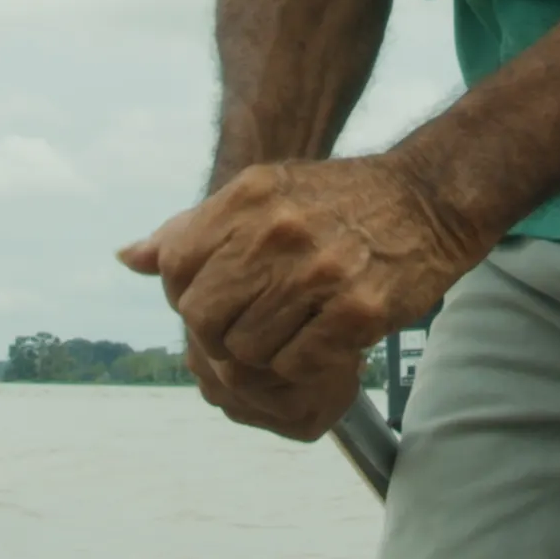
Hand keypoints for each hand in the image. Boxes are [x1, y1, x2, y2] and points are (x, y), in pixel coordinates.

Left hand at [118, 155, 485, 440]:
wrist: (429, 198)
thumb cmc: (338, 201)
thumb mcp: (264, 193)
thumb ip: (195, 228)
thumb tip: (130, 258)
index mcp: (248, 198)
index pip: (176, 269)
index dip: (188, 295)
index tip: (220, 298)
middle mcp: (278, 233)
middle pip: (204, 317)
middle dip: (220, 333)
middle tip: (253, 326)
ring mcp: (318, 274)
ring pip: (247, 350)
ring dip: (266, 352)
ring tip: (294, 330)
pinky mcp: (357, 312)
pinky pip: (295, 365)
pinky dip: (303, 364)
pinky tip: (322, 339)